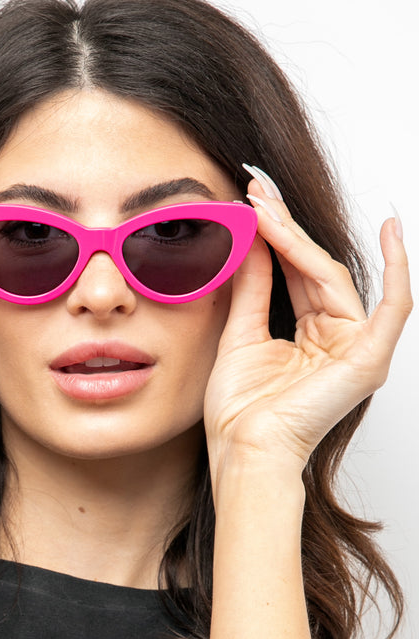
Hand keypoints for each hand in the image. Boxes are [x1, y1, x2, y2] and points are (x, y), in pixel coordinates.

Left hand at [204, 177, 411, 488]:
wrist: (243, 448)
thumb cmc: (240, 408)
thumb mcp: (243, 332)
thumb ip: (254, 286)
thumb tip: (253, 237)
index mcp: (311, 334)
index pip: (296, 273)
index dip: (276, 236)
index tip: (251, 200)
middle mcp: (337, 337)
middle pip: (315, 269)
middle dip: (285, 227)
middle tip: (256, 190)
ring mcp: (356, 347)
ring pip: (333, 278)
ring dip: (300, 239)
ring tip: (267, 206)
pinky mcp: (369, 358)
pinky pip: (394, 308)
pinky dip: (398, 270)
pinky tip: (391, 232)